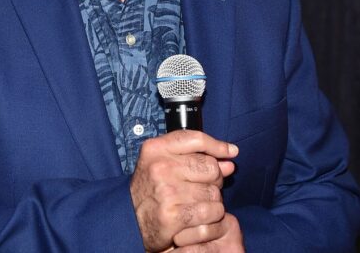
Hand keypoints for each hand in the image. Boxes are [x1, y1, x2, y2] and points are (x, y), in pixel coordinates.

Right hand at [130, 130, 237, 251]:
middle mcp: (160, 167)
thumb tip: (229, 160)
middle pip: (210, 166)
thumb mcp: (162, 163)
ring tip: (198, 203)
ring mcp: (166, 191)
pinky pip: (211, 211)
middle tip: (202, 187)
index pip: (196, 138)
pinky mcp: (174, 215)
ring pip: (214, 191)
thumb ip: (195, 158)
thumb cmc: (150, 189)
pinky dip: (213, 216)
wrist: (128, 221)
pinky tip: (202, 217)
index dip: (218, 145)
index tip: (231, 152)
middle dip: (214, 178)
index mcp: (155, 149)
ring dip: (213, 200)